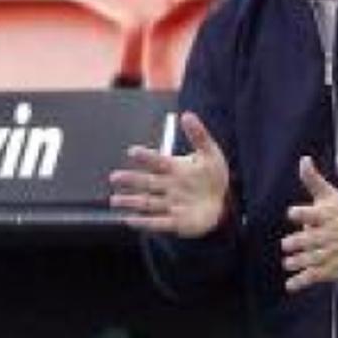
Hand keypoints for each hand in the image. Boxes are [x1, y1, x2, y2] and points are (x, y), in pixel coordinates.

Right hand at [109, 111, 230, 237]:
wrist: (222, 201)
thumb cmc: (212, 176)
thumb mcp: (210, 153)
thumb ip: (198, 135)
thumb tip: (187, 115)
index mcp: (176, 169)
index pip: (159, 161)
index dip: (147, 157)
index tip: (133, 151)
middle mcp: (170, 186)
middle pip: (148, 182)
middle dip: (131, 180)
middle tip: (114, 177)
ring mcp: (172, 204)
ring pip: (149, 202)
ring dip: (132, 201)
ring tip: (115, 200)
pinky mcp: (176, 221)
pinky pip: (159, 222)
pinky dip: (145, 222)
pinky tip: (130, 220)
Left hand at [280, 157, 337, 292]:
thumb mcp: (330, 195)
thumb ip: (313, 180)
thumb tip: (303, 159)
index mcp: (328, 215)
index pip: (314, 214)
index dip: (303, 214)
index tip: (292, 213)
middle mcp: (331, 234)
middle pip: (312, 240)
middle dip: (299, 242)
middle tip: (288, 244)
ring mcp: (332, 253)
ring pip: (313, 259)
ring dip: (298, 262)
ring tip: (289, 262)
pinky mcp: (332, 268)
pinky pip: (315, 276)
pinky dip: (301, 282)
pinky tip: (290, 285)